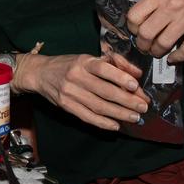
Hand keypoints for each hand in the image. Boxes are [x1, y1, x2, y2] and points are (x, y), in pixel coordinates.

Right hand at [15, 52, 147, 131]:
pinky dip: (103, 123)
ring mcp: (69, 93)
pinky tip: (116, 125)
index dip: (119, 77)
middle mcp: (76, 76)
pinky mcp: (66, 106)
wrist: (40, 73)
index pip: (103, 69)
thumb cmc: (70, 64)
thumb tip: (136, 73)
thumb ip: (114, 63)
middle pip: (104, 91)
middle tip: (143, 107)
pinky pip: (87, 117)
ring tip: (135, 117)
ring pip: (98, 106)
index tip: (135, 85)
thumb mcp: (89, 58)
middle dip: (127, 100)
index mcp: (83, 61)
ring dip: (119, 113)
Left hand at [126, 0, 183, 62]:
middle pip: (146, 33)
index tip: (136, 31)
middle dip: (142, 44)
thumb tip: (139, 20)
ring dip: (157, 52)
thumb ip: (154, 1)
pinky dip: (177, 58)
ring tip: (157, 51)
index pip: (134, 16)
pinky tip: (172, 58)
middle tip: (145, 46)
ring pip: (163, 44)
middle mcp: (173, 5)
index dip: (132, 27)